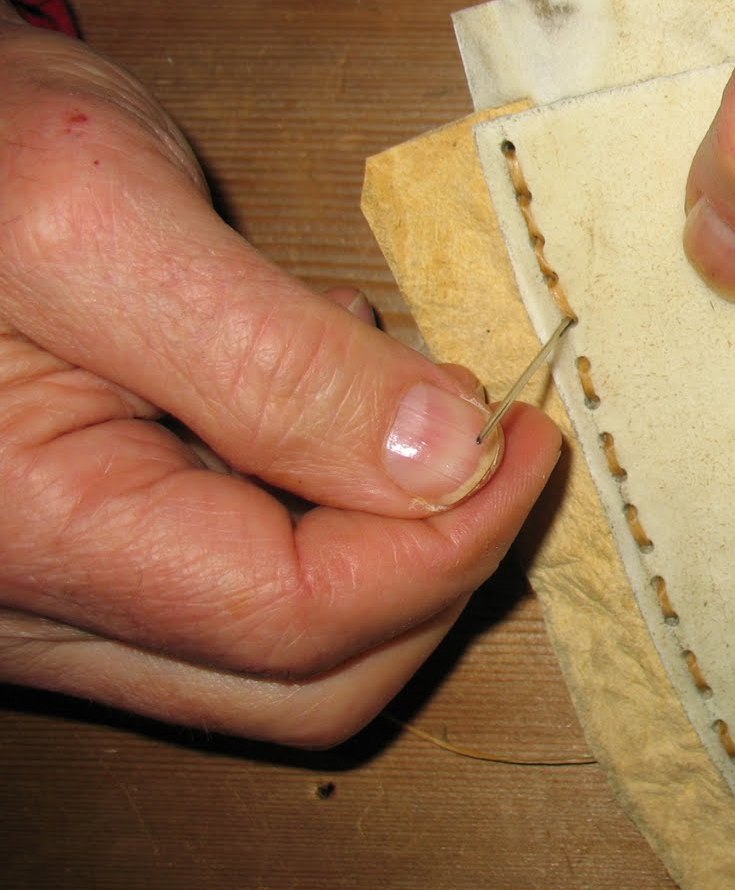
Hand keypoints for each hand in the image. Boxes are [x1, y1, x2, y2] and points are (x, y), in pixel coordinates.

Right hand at [0, 11, 560, 744]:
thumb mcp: (106, 215)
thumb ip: (276, 359)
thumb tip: (448, 458)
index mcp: (32, 536)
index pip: (302, 618)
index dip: (451, 540)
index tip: (531, 438)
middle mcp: (34, 608)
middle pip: (306, 674)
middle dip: (435, 562)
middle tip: (495, 435)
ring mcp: (60, 599)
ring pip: (285, 651)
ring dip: (389, 540)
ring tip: (391, 393)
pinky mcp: (89, 562)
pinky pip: (243, 590)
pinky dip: (328, 515)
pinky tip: (318, 396)